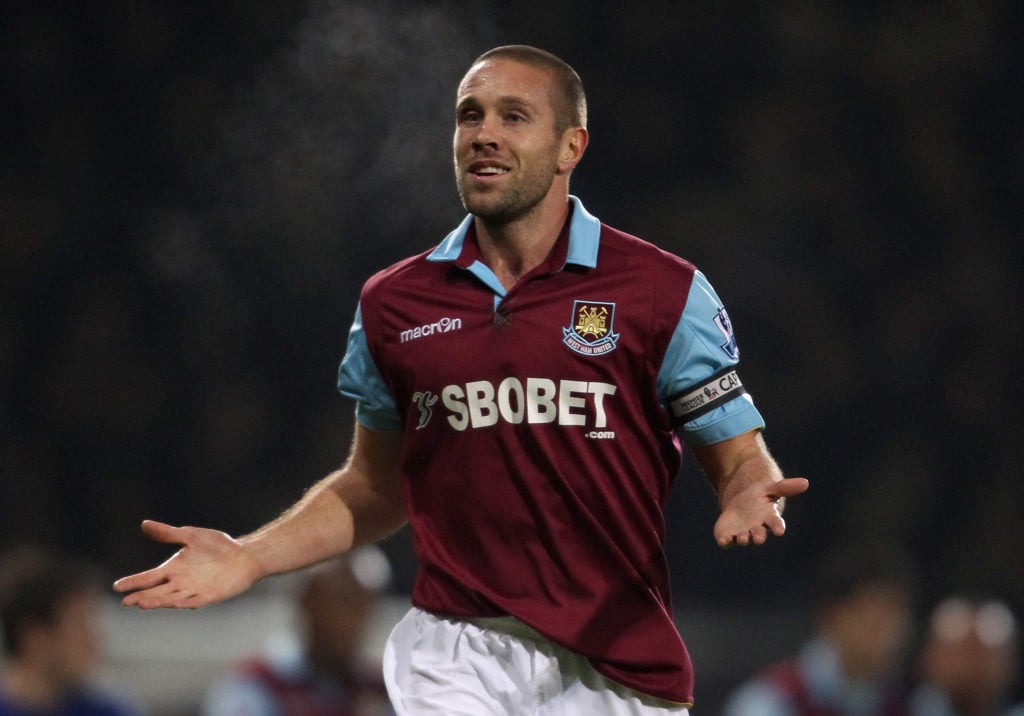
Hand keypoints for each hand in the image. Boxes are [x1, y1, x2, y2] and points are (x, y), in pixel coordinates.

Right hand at [113, 520, 263, 608]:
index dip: (134, 581)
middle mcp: (180, 582)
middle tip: (126, 601)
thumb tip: (144, 524)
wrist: (243, 555)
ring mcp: (194, 590)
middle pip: (157, 591)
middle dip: (142, 596)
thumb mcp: (190, 536)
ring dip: (158, 601)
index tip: (117, 586)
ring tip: (142, 603)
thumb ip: (168, 533)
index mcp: (174, 569)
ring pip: (171, 598)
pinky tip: (174, 603)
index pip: (149, 577)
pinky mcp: (210, 595)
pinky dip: (184, 602)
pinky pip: (195, 600)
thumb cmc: (218, 545)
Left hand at [714, 476, 808, 547]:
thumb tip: (805, 482)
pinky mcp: (729, 535)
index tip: (780, 531)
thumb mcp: (769, 488)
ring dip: (743, 539)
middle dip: (759, 536)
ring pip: (744, 539)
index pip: (776, 523)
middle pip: (759, 534)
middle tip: (759, 538)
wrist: (739, 501)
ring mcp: (743, 533)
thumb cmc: (758, 496)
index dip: (777, 527)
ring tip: (742, 538)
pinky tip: (723, 540)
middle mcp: (757, 528)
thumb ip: (785, 487)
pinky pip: (727, 541)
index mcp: (769, 517)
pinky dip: (725, 541)